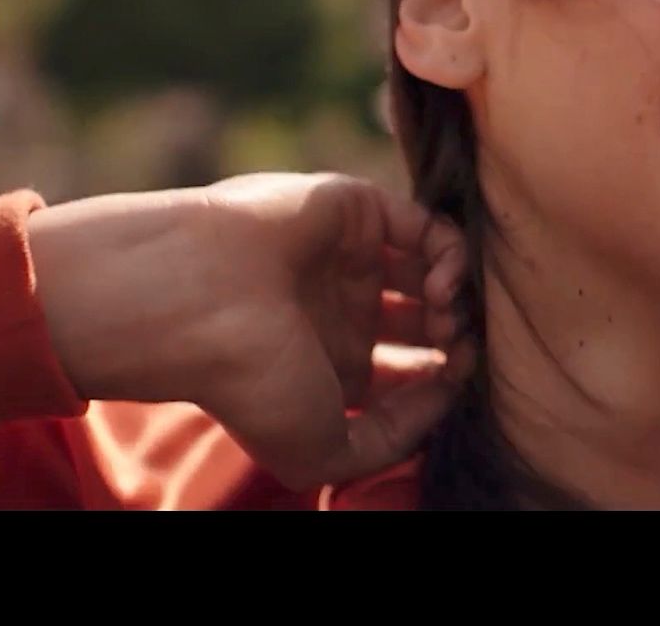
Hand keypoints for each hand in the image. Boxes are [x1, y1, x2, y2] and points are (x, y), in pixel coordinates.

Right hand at [27, 172, 473, 490]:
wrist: (200, 303)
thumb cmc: (250, 384)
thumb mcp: (324, 450)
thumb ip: (392, 439)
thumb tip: (443, 395)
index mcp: (329, 364)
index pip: (409, 371)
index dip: (444, 379)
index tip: (453, 382)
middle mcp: (340, 309)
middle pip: (427, 319)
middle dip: (456, 335)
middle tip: (459, 346)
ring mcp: (348, 257)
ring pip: (431, 269)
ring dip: (457, 295)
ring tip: (449, 317)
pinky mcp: (356, 209)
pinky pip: (426, 225)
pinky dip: (450, 253)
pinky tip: (440, 284)